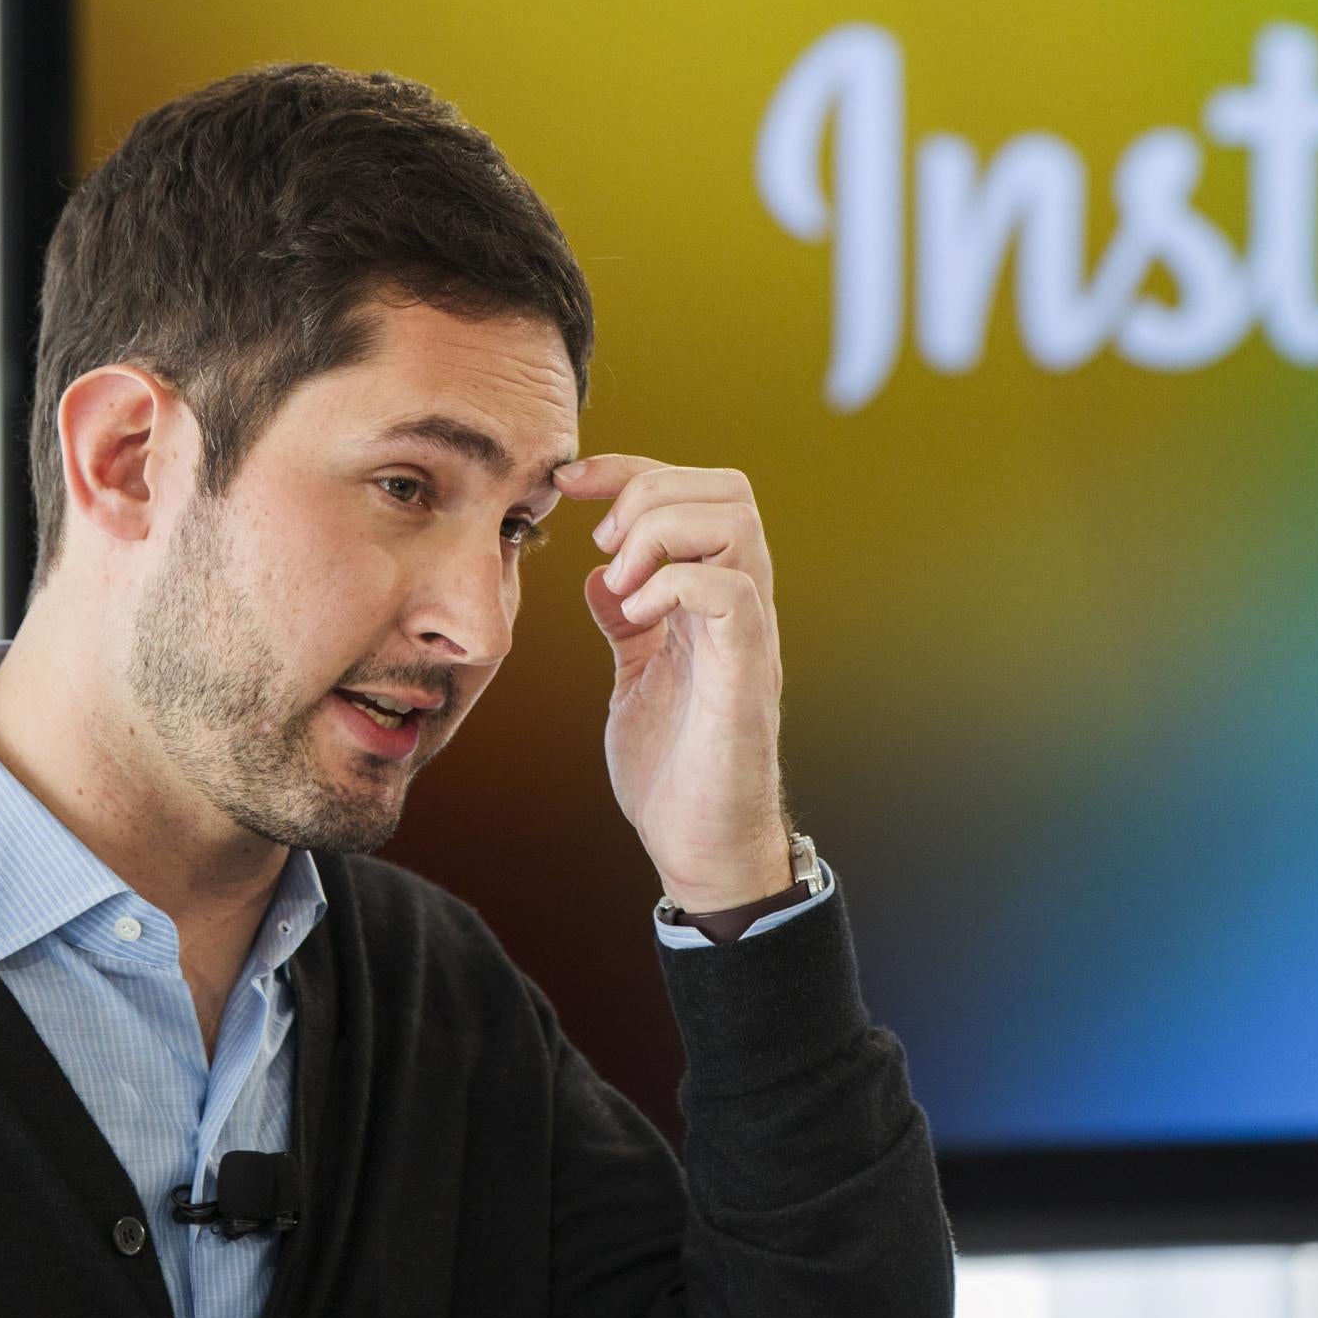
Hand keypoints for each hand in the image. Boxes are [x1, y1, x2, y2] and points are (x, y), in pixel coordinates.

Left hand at [554, 455, 791, 911]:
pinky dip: (674, 586)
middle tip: (604, 548)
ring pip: (736, 524)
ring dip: (661, 536)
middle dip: (651, 494)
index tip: (569, 484)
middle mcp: (741, 605)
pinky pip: (732, 593)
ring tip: (623, 583)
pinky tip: (635, 618)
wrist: (701, 846)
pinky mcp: (745, 674)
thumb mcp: (635, 679)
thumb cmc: (675, 770)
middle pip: (728, 490)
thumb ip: (626, 626)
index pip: (695, 493)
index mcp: (712, 599)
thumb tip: (600, 581)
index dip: (631, 472)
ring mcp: (747, 636)